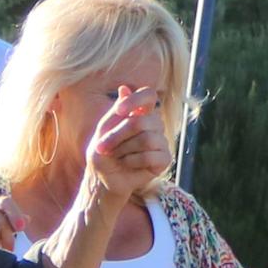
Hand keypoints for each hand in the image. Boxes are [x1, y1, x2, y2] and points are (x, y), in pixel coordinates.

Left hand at [77, 83, 169, 207]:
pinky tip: (127, 164)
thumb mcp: (104, 130)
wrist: (104, 179)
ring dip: (124, 149)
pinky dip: (133, 161)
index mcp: (140, 113)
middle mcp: (154, 125)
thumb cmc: (103, 152)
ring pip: (147, 139)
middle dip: (117, 135)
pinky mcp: (164, 159)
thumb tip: (124, 88)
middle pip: (141, 121)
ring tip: (116, 157)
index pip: (149, 95)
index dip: (136, 100)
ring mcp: (161, 142)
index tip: (119, 110)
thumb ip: (115, 111)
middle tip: (103, 147)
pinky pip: (151, 156)